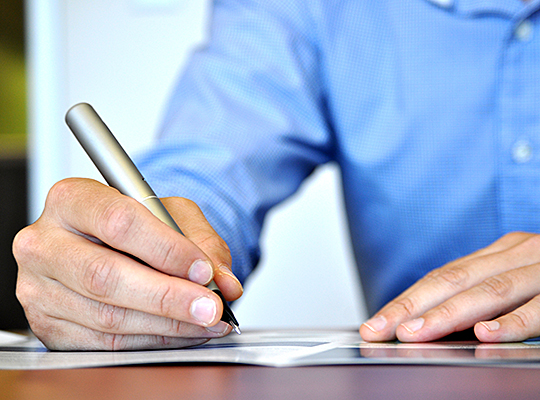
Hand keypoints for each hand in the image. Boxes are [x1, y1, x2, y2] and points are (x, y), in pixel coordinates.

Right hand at [13, 178, 242, 349]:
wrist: (110, 245)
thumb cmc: (139, 225)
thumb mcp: (173, 214)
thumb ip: (202, 242)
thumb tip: (224, 282)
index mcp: (72, 199)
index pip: (119, 222)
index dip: (166, 249)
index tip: (203, 270)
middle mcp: (44, 242)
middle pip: (105, 276)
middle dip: (168, 297)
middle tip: (210, 307)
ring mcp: (38, 287)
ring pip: (107, 316)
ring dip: (167, 325)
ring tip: (205, 321)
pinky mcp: (47, 324)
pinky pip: (104, 343)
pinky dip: (151, 341)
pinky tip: (180, 332)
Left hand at [359, 232, 539, 342]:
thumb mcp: (518, 276)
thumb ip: (483, 291)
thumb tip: (432, 322)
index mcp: (500, 253)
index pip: (442, 276)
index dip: (406, 300)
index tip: (375, 324)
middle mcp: (518, 253)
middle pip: (454, 280)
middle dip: (413, 307)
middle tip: (381, 330)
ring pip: (490, 289)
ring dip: (450, 313)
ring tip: (417, 332)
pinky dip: (514, 321)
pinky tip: (487, 334)